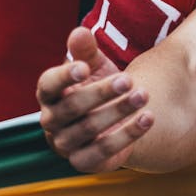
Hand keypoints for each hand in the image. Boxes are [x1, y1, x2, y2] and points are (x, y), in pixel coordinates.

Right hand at [36, 26, 151, 172]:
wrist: (110, 118)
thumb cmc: (95, 83)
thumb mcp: (92, 64)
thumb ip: (85, 49)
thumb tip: (80, 32)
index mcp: (48, 94)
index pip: (48, 85)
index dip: (63, 77)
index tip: (84, 67)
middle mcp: (51, 121)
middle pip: (72, 107)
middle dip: (101, 93)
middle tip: (128, 80)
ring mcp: (65, 144)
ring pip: (89, 129)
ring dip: (118, 111)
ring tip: (144, 95)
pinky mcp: (84, 162)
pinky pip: (104, 152)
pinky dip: (128, 136)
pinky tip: (148, 118)